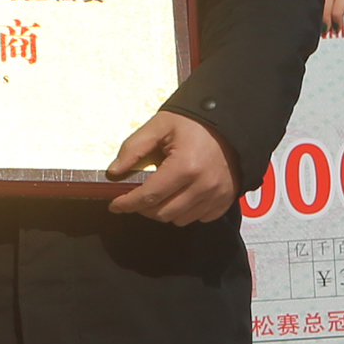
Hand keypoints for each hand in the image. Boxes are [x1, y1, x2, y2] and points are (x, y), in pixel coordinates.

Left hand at [106, 112, 237, 224]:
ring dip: (165, 211)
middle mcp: (203, 185)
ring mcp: (217, 195)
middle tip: (138, 196)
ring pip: (180, 219)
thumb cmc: (194, 123)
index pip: (149, 196)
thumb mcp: (159, 126)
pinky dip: (185, 212)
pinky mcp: (225, 199)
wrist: (229, 123)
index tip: (116, 205)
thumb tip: (114, 171)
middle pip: (163, 213)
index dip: (128, 203)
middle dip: (144, 208)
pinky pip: (199, 218)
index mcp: (185, 166)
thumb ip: (134, 147)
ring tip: (161, 193)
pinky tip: (180, 195)